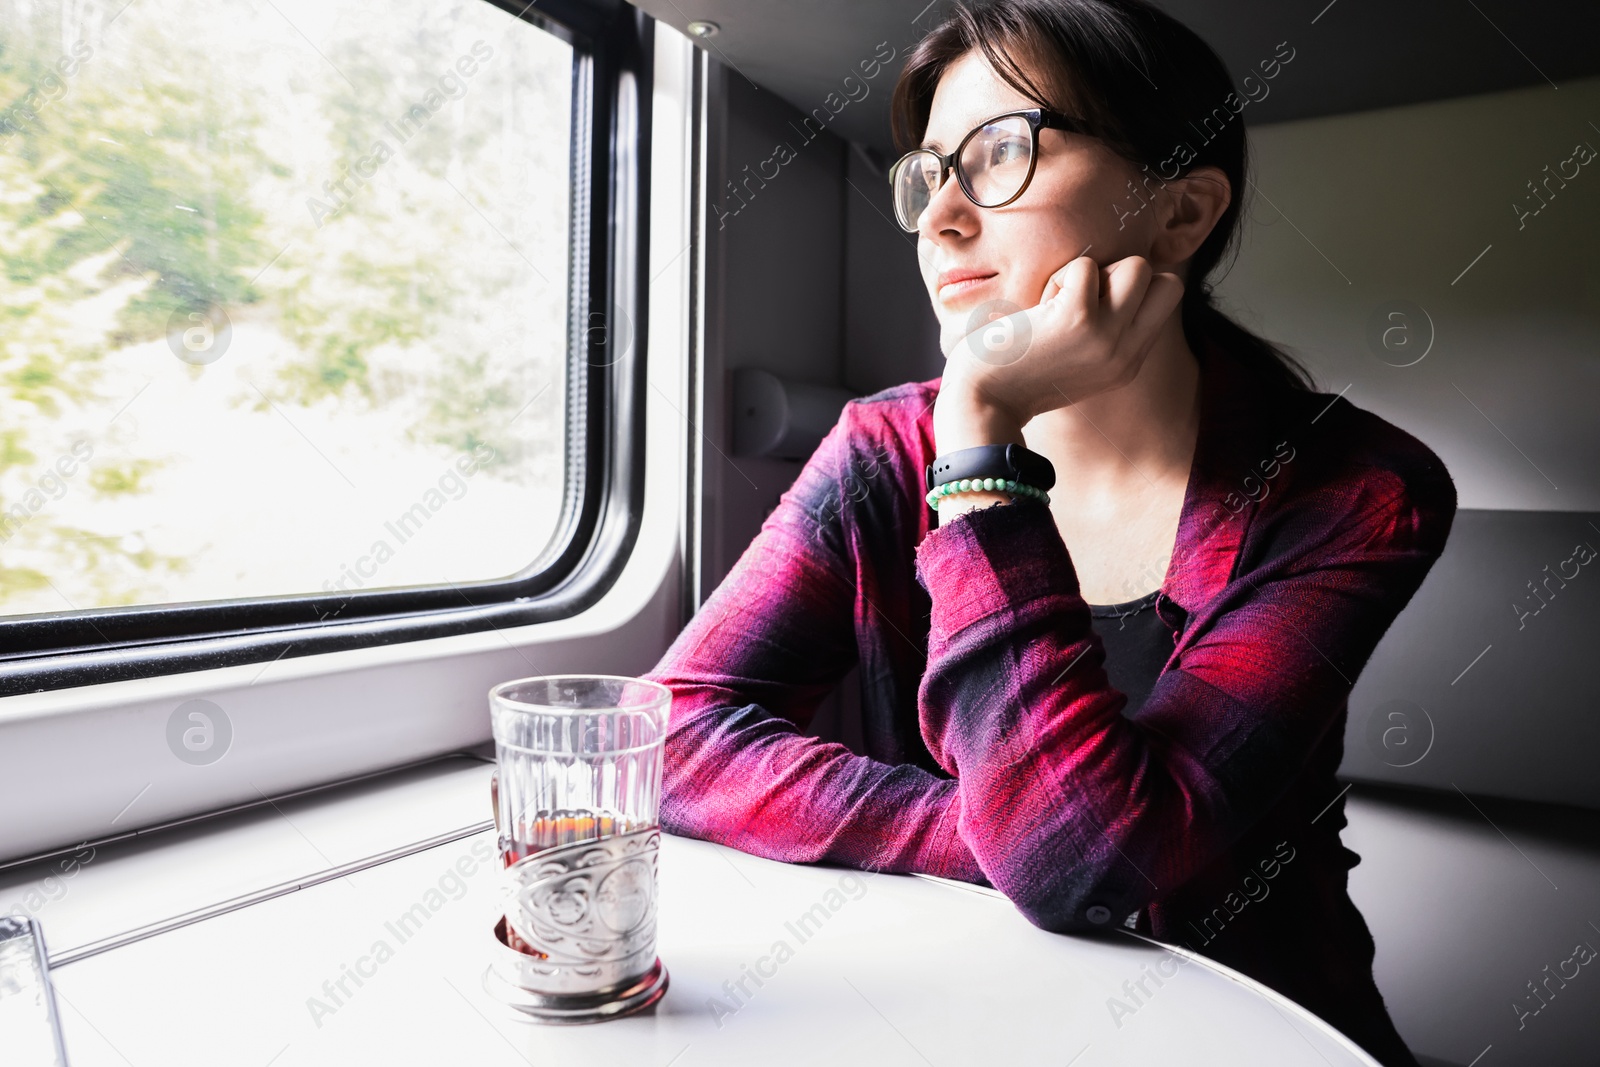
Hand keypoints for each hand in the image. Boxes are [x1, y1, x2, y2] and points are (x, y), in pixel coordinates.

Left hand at [937, 255, 1183, 433]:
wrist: (980, 404)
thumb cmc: (1016, 376)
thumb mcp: (1077, 366)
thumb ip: (1105, 336)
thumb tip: (1111, 282)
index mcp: (1128, 364)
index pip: (1166, 301)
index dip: (1134, 289)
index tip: (1095, 304)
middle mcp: (1125, 354)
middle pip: (1167, 282)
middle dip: (1125, 275)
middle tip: (1082, 299)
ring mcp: (1105, 337)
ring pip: (1137, 267)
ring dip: (1095, 272)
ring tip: (1060, 301)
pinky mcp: (1076, 319)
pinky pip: (1085, 267)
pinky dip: (1060, 276)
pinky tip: (1038, 307)